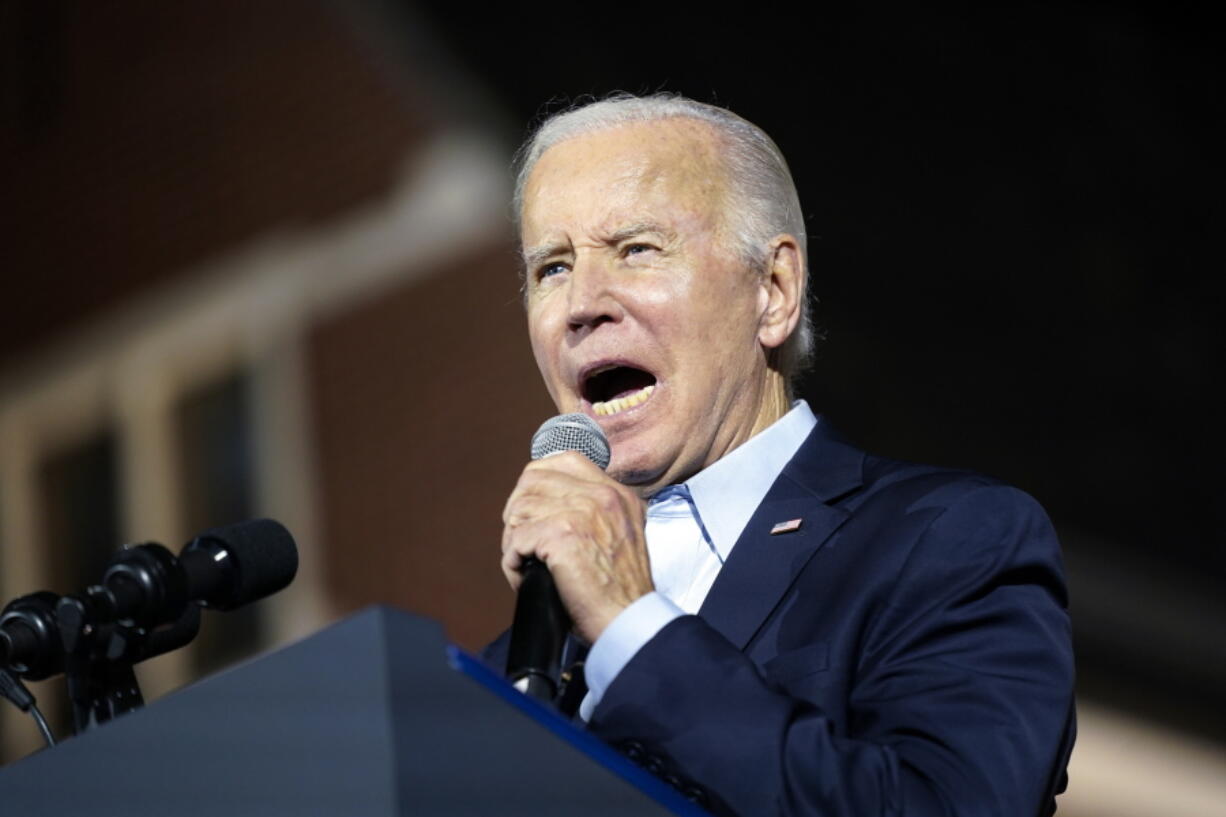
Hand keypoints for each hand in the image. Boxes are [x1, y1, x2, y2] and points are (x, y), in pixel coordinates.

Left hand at [501, 451, 653, 642]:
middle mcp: (601, 495)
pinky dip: (512, 562)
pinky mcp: (562, 535)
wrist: (629, 620)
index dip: (536, 482)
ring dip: (513, 539)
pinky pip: (516, 539)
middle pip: (532, 480)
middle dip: (518, 510)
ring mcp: (582, 512)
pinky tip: (525, 577)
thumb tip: (549, 504)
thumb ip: (597, 512)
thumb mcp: (623, 534)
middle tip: (521, 540)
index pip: (564, 460)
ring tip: (524, 563)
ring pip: (520, 509)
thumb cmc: (621, 591)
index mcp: (616, 493)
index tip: (532, 508)